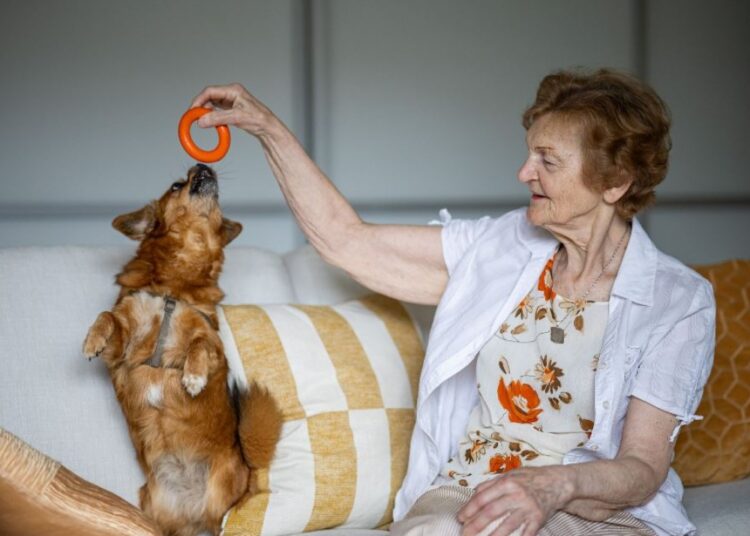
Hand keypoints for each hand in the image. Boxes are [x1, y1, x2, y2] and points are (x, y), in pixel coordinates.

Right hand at [190, 83, 277, 136]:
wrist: (268, 128)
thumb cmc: (259, 119)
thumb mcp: (237, 118)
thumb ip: (218, 118)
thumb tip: (202, 120)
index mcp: (233, 90)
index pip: (210, 91)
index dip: (199, 100)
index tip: (192, 110)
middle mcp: (231, 93)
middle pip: (209, 96)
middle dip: (201, 106)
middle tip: (195, 117)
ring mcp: (231, 101)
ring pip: (212, 104)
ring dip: (207, 112)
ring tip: (204, 121)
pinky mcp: (232, 109)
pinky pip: (217, 110)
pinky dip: (212, 116)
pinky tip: (212, 123)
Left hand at [457, 466, 573, 535]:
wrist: (558, 482)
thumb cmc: (530, 477)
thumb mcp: (510, 474)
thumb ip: (492, 484)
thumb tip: (474, 493)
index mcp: (507, 482)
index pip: (483, 497)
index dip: (470, 509)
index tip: (460, 518)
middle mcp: (517, 494)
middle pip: (492, 511)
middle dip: (476, 524)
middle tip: (464, 533)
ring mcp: (528, 507)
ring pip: (508, 524)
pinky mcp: (539, 518)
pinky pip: (527, 532)